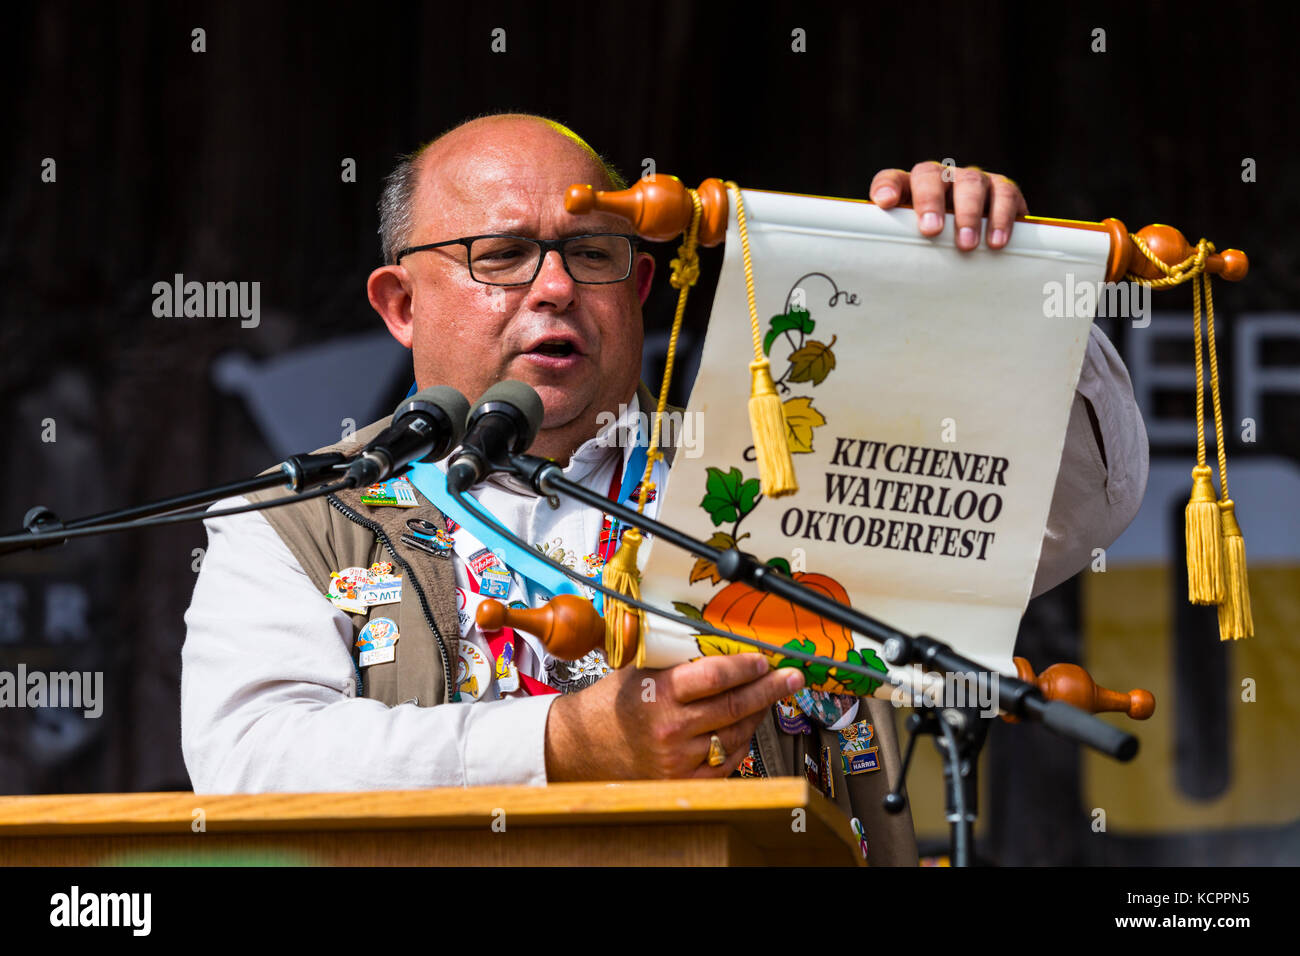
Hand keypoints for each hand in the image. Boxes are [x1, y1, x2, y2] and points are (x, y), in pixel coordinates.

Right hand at [543, 653, 803, 780]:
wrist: (584, 747)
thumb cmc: (614, 704)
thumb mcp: (640, 670)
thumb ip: (678, 659)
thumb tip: (724, 643)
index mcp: (660, 694)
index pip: (716, 676)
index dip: (747, 667)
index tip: (764, 660)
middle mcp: (672, 728)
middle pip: (735, 706)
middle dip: (770, 689)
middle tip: (790, 677)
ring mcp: (679, 759)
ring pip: (736, 734)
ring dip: (758, 714)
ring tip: (767, 698)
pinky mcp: (684, 781)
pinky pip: (727, 761)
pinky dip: (741, 743)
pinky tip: (745, 727)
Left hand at [869, 161, 1027, 250]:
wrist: (984, 247)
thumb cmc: (939, 247)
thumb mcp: (917, 244)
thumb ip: (901, 244)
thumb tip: (882, 268)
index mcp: (912, 188)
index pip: (893, 179)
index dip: (887, 187)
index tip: (885, 203)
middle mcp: (942, 179)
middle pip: (931, 176)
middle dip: (930, 201)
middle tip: (931, 231)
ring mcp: (973, 180)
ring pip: (970, 183)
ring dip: (968, 213)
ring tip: (967, 245)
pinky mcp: (1003, 189)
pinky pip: (1005, 194)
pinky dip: (1001, 217)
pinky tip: (996, 241)